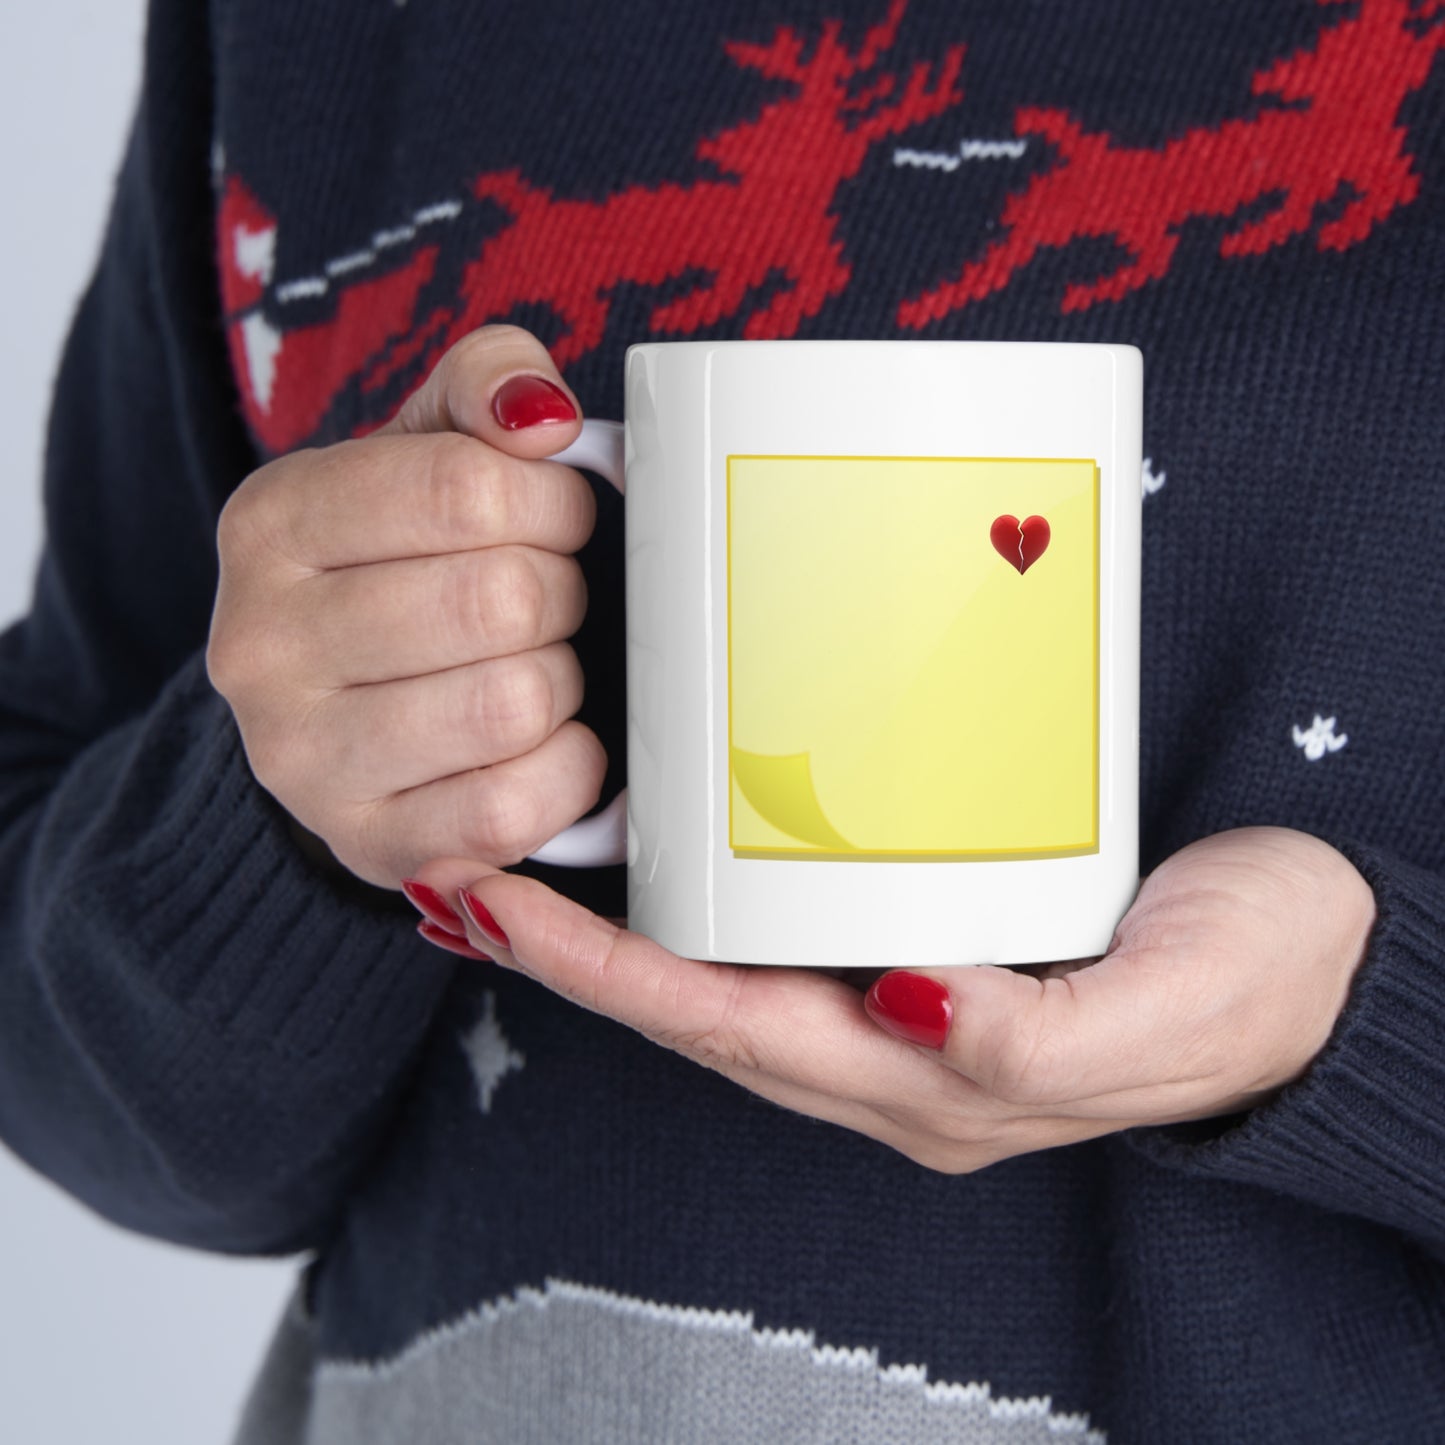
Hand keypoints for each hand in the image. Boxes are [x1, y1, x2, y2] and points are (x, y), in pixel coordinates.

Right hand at [207, 325, 604, 887]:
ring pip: (514, 703)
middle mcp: (261, 645)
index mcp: (272, 522)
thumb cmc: (406, 564)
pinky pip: (514, 808)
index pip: (466, 488)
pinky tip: (547, 742)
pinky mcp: (369, 845)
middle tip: (548, 600)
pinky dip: (566, 770)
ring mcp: (303, 760)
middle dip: (561, 593)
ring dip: (561, 681)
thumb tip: (543, 417)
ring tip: (536, 667)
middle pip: (501, 600)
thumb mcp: (427, 446)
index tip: (558, 519)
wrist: (342, 710)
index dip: (553, 503)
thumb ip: (486, 384)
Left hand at [407, 827, 1375, 1171]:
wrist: (1327, 956)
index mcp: (935, 1085)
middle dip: (574, 955)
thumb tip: (907, 1004)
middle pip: (700, 1008)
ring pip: (731, 974)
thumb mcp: (1161, 1014)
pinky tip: (671, 851)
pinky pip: (788, 933)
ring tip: (528, 859)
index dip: (606, 976)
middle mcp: (897, 1054)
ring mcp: (907, 1004)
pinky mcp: (934, 939)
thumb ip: (1031, 1042)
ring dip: (622, 930)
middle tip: (467, 869)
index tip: (496, 906)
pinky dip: (707, 901)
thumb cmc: (1254, 985)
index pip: (730, 1031)